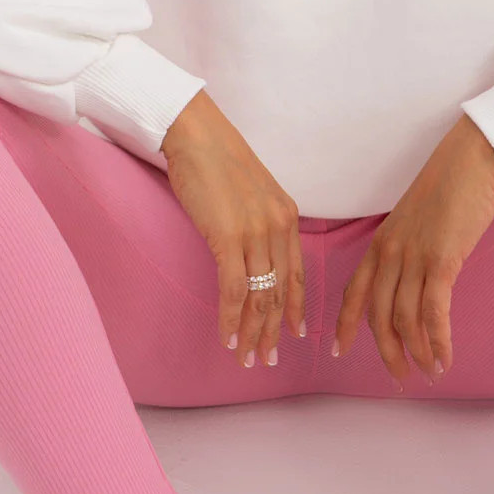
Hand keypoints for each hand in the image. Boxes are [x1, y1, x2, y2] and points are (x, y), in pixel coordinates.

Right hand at [161, 90, 304, 369]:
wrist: (195, 134)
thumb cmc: (215, 160)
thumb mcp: (250, 193)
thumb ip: (257, 222)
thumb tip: (249, 250)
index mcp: (287, 217)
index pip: (297, 272)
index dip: (297, 307)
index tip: (297, 333)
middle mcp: (278, 227)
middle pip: (281, 292)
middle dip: (274, 331)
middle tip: (267, 360)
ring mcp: (256, 233)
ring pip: (261, 297)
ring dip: (253, 333)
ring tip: (247, 359)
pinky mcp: (229, 237)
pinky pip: (235, 290)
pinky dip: (232, 319)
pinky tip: (228, 338)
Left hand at [332, 115, 493, 384]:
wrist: (469, 159)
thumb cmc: (448, 188)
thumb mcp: (415, 222)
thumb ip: (409, 252)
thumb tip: (416, 282)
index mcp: (380, 244)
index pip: (353, 292)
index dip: (344, 325)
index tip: (337, 351)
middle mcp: (390, 254)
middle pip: (378, 315)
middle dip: (388, 352)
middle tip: (399, 378)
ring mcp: (414, 258)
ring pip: (406, 319)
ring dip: (417, 352)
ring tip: (429, 373)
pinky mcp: (442, 260)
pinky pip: (434, 311)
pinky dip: (438, 340)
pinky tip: (444, 357)